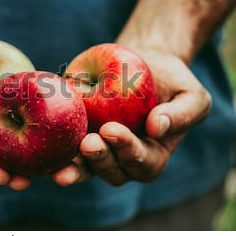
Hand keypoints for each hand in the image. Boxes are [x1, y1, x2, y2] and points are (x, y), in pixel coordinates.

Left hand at [52, 49, 211, 185]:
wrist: (140, 64)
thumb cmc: (169, 81)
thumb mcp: (190, 94)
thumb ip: (183, 114)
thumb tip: (157, 128)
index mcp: (152, 155)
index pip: (142, 162)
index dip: (127, 150)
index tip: (112, 130)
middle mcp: (124, 160)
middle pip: (112, 172)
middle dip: (99, 160)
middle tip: (88, 142)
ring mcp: (100, 151)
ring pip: (86, 169)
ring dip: (74, 168)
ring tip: (62, 162)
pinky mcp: (78, 137)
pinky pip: (66, 151)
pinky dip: (55, 154)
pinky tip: (45, 151)